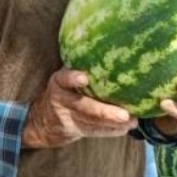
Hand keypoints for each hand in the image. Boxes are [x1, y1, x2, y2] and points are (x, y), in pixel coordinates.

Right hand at [22, 69, 137, 148]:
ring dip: (113, 123)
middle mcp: (61, 100)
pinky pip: (95, 131)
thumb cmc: (64, 89)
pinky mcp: (75, 130)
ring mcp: (67, 117)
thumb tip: (110, 45)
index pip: (64, 79)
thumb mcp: (64, 76)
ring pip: (91, 122)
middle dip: (104, 112)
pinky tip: (126, 127)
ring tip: (132, 121)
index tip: (84, 79)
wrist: (44, 119)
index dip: (73, 78)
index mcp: (59, 83)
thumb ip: (81, 65)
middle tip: (124, 115)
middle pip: (83, 106)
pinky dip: (111, 130)